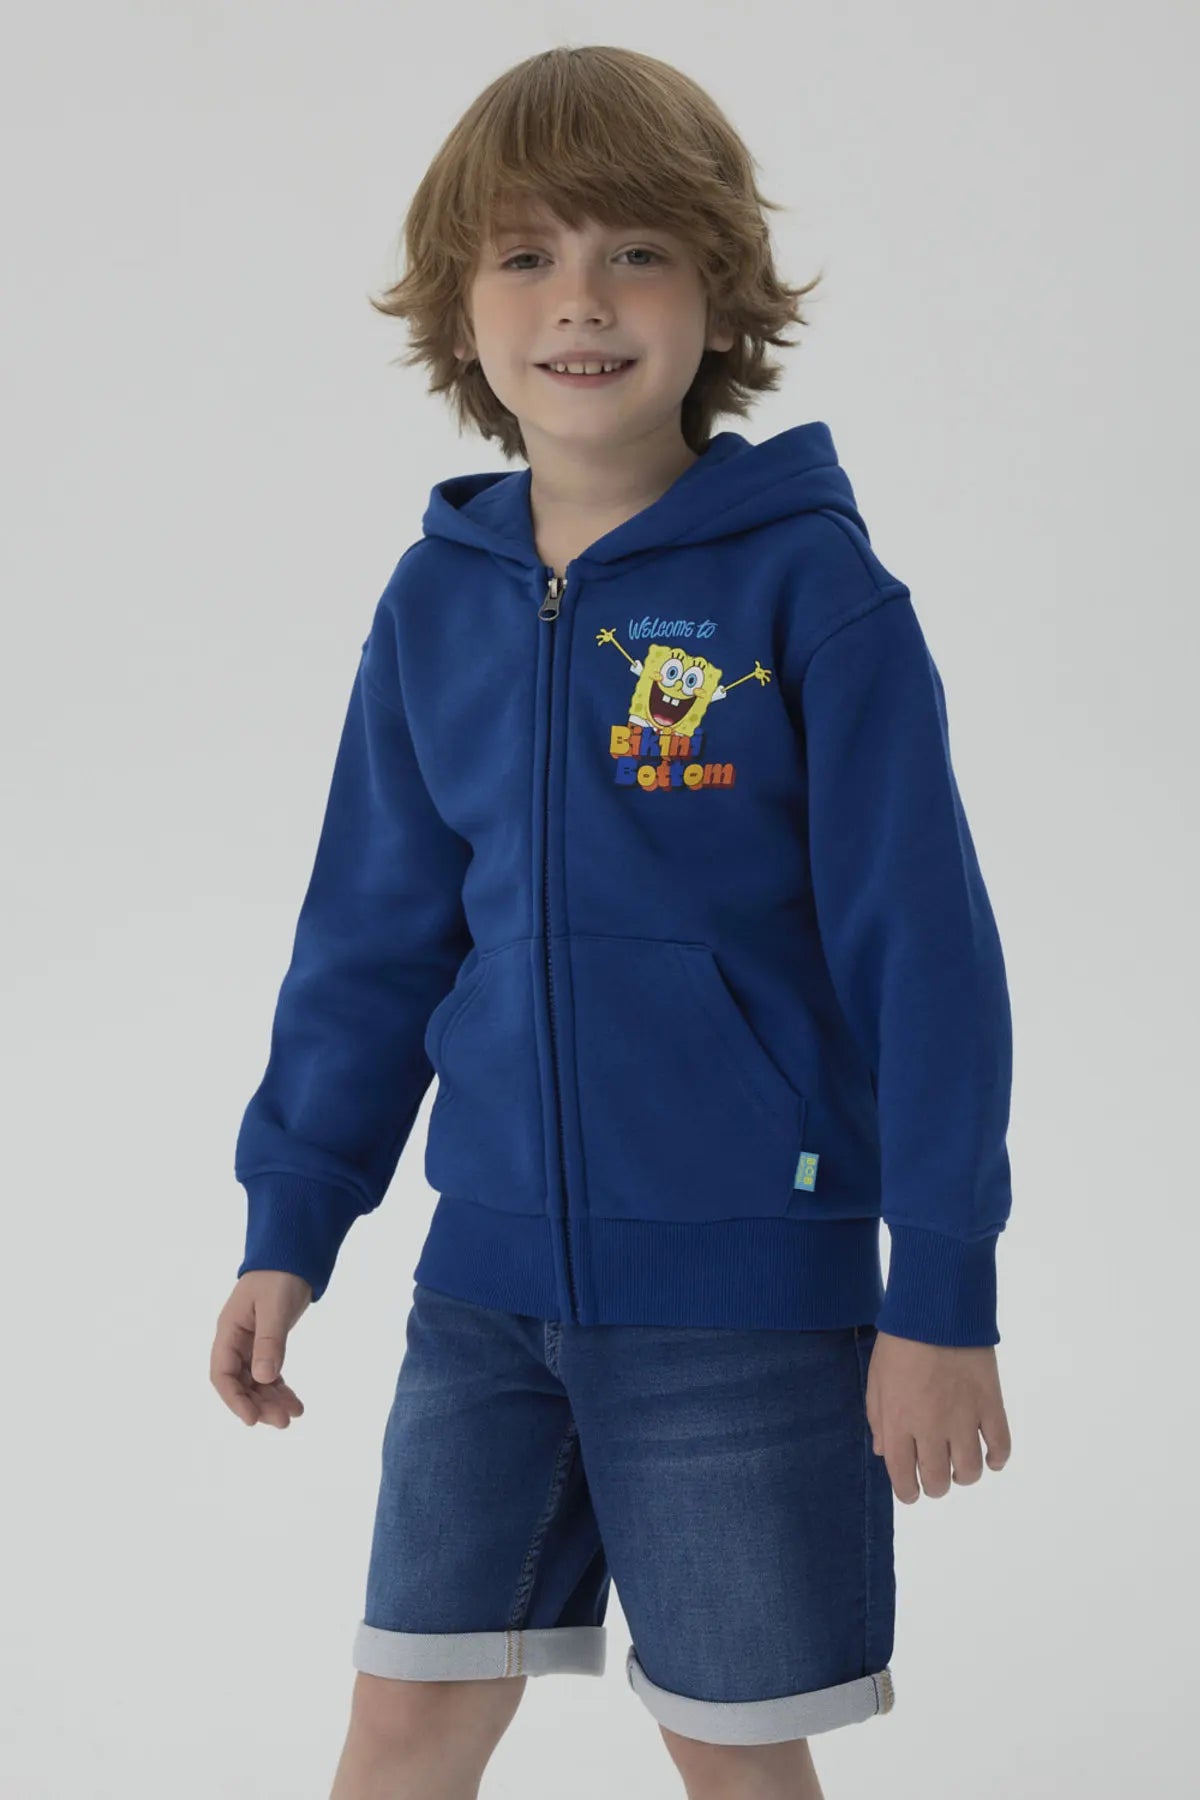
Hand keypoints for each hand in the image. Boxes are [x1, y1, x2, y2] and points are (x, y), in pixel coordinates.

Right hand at [210, 1270, 311, 1427]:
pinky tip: (295, 1403)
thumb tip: (264, 1377)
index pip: (223, 1374)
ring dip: (271, 1401)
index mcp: (229, 1331)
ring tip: (294, 1415)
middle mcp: (236, 1341)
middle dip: (259, 1404)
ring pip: (256, 1383)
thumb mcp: (274, 1307)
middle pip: (240, 1383)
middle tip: (283, 1422)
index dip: (235, 1399)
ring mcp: (251, 1344)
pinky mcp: (267, 1345)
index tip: (252, 1420)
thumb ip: (269, 1341)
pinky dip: (281, 1389)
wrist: (293, 1256)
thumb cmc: (279, 1276)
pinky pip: (270, 1374)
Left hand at [864, 1329, 1011, 1503]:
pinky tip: (991, 1458)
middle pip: (938, 1481)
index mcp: (899, 1422)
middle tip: (935, 1476)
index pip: (903, 1477)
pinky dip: (998, 1459)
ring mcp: (964, 1418)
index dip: (908, 1492)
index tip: (911, 1492)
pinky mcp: (991, 1405)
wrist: (937, 1310)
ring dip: (964, 1475)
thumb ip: (878, 1419)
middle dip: (935, 1485)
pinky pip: (1001, 1446)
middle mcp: (932, 1428)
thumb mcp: (876, 1380)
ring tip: (960, 1465)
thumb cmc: (899, 1342)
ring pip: (970, 1472)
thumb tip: (885, 1453)